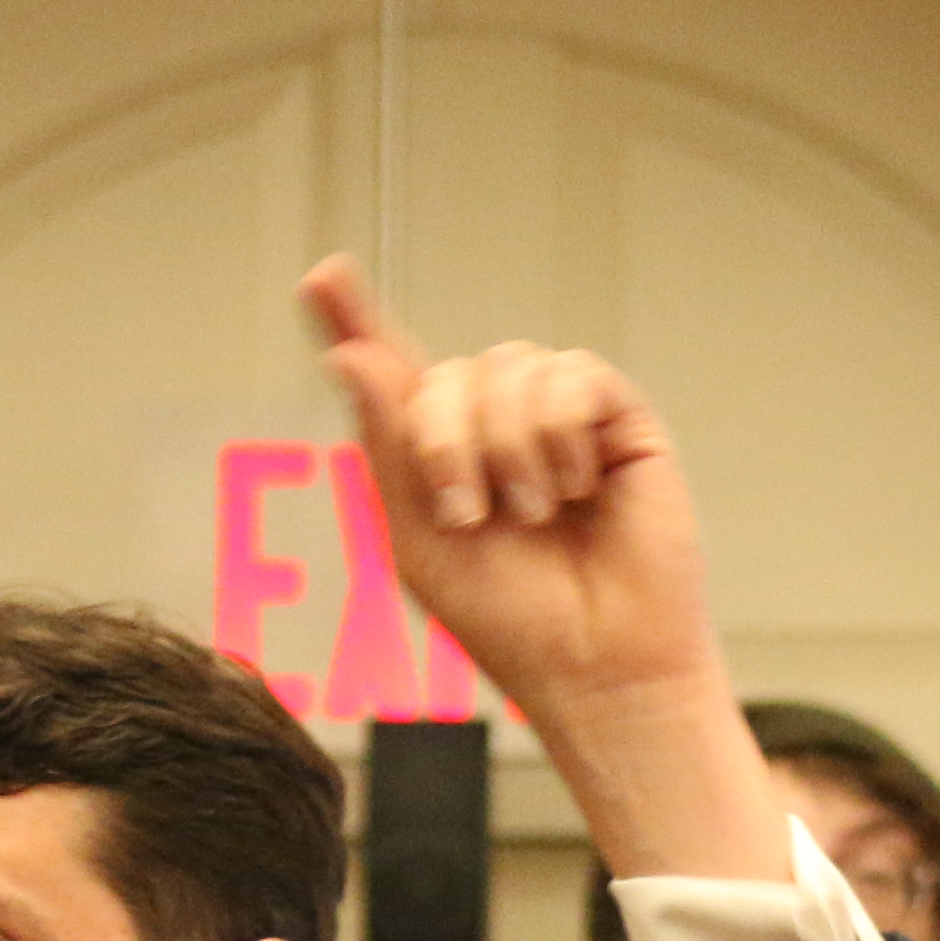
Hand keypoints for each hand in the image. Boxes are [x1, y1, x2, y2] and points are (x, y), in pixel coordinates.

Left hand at [298, 258, 784, 881]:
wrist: (596, 664)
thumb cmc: (509, 619)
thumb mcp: (419, 538)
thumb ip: (387, 443)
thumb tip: (349, 354)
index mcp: (437, 453)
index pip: (394, 371)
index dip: (355, 320)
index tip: (322, 276)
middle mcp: (494, 422)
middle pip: (445, 372)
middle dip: (442, 441)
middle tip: (467, 516)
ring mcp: (558, 415)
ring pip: (507, 367)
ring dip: (505, 447)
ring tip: (532, 515)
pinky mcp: (617, 416)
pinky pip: (571, 374)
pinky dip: (559, 433)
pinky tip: (574, 487)